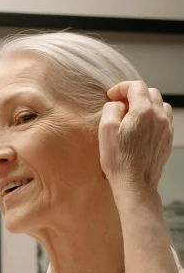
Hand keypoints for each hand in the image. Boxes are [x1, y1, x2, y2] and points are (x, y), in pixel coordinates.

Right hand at [99, 81, 172, 198]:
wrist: (136, 185)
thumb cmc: (119, 161)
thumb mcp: (106, 131)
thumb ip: (111, 109)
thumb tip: (117, 104)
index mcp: (143, 111)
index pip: (136, 86)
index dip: (122, 87)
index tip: (112, 96)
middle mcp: (158, 116)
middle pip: (150, 92)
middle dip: (134, 94)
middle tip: (121, 105)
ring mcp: (166, 128)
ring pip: (160, 105)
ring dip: (147, 105)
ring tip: (134, 116)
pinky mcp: (167, 140)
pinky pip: (164, 120)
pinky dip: (154, 117)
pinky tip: (143, 128)